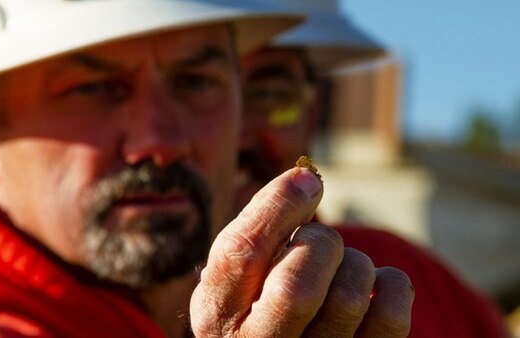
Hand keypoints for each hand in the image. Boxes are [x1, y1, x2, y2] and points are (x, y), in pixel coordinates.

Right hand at [190, 167, 413, 336]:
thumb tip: (307, 178)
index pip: (241, 258)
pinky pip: (392, 315)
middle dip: (319, 242)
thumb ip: (260, 224)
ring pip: (349, 296)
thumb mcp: (239, 268)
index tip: (307, 180)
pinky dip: (392, 284)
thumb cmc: (259, 296)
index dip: (278, 207)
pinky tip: (372, 286)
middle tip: (318, 240)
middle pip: (297, 289)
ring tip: (339, 269)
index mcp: (218, 316)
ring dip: (354, 263)